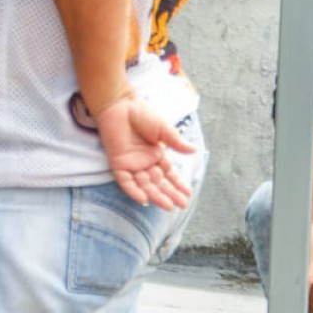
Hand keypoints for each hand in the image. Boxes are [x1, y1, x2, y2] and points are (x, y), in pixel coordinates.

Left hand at [95, 96, 194, 210]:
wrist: (121, 105)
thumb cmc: (142, 114)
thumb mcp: (163, 129)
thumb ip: (176, 142)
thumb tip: (193, 151)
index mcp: (156, 155)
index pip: (169, 174)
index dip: (178, 184)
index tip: (188, 194)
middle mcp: (145, 163)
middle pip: (159, 183)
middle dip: (170, 194)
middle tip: (182, 205)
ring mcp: (132, 165)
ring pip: (145, 185)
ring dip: (156, 195)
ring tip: (168, 206)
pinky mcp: (118, 164)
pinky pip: (126, 182)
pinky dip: (134, 191)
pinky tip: (144, 200)